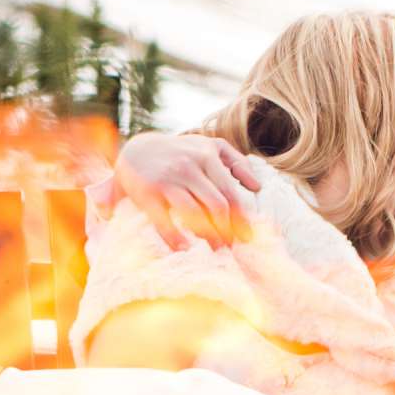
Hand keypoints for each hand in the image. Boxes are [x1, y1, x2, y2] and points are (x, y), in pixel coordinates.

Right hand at [98, 132, 263, 250]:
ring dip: (208, 236)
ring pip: (195, 214)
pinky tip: (184, 248)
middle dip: (228, 230)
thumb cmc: (182, 152)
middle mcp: (188, 166)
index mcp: (206, 155)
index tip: (247, 235)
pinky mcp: (147, 192)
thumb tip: (257, 187)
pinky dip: (175, 238)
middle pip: (217, 205)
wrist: (136, 150)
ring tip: (215, 248)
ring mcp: (167, 179)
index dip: (241, 217)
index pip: (230, 192)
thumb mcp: (209, 146)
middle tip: (231, 246)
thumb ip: (236, 161)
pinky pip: (164, 221)